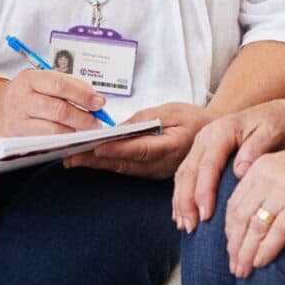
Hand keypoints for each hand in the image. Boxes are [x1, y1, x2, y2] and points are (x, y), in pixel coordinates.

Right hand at [0, 69, 105, 141]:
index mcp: (30, 79)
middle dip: (83, 117)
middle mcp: (21, 99)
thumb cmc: (25, 95)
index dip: (83, 95)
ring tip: (87, 132)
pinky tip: (72, 141)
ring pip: (53, 130)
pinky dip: (62, 143)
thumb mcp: (40, 81)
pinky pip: (44, 143)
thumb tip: (94, 98)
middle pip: (59, 110)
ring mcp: (18, 121)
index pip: (60, 85)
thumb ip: (66, 86)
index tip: (99, 102)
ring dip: (75, 132)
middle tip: (96, 122)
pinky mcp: (16, 140)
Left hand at [63, 102, 209, 178]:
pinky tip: (92, 161)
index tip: (95, 148)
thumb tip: (118, 129)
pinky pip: (128, 170)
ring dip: (98, 165)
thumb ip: (146, 119)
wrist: (213, 136)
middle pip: (125, 163)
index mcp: (171, 146)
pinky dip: (109, 165)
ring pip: (123, 169)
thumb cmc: (194, 119)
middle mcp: (162, 164)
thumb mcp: (172, 110)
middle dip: (96, 161)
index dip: (116, 149)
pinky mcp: (153, 174)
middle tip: (71, 157)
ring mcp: (157, 172)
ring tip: (74, 159)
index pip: (139, 149)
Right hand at [172, 97, 284, 232]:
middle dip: (186, 202)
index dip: (204, 192)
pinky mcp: (201, 153)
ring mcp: (201, 144)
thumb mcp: (271, 133)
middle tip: (191, 227)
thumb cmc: (275, 125)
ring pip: (183, 175)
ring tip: (185, 226)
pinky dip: (182, 196)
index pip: (208, 165)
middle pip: (189, 171)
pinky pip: (186, 175)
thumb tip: (239, 172)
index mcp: (221, 131)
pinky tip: (183, 215)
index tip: (205, 216)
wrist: (275, 114)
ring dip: (181, 202)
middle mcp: (206, 136)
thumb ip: (255, 150)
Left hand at [223, 133, 284, 278]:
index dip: (230, 231)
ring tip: (244, 271)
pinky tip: (261, 263)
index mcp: (261, 166)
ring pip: (256, 225)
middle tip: (234, 268)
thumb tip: (258, 218)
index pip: (234, 203)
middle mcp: (267, 174)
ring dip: (247, 253)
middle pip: (240, 216)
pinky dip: (267, 249)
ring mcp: (284, 185)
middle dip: (234, 246)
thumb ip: (272, 185)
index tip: (231, 250)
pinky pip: (279, 229)